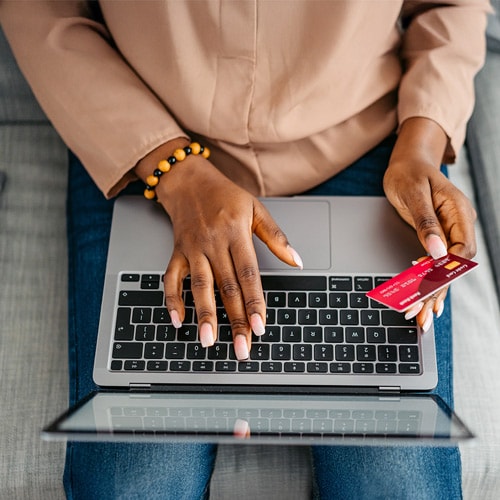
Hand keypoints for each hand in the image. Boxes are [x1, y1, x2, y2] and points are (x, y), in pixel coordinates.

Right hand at [136, 139, 301, 359]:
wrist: (188, 181)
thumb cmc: (224, 195)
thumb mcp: (256, 209)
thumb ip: (276, 237)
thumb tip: (297, 261)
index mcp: (236, 233)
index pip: (248, 274)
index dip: (255, 302)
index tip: (261, 326)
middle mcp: (213, 244)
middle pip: (226, 287)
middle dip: (235, 320)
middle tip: (242, 347)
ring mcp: (193, 249)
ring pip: (199, 286)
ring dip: (205, 315)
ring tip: (209, 341)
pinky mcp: (177, 253)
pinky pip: (171, 279)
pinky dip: (172, 300)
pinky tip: (178, 321)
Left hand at [383, 119, 476, 330]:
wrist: (406, 162)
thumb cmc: (408, 172)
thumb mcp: (413, 194)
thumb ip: (426, 222)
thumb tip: (436, 251)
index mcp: (459, 212)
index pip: (462, 250)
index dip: (445, 270)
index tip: (427, 286)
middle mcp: (459, 225)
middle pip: (455, 265)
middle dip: (438, 290)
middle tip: (420, 313)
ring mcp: (449, 232)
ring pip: (446, 269)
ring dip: (433, 293)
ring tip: (422, 317)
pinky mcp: (437, 237)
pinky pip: (436, 264)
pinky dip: (430, 283)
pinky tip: (427, 302)